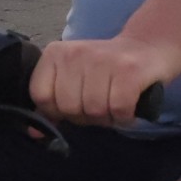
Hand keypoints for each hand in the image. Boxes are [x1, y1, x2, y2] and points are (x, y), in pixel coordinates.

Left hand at [29, 34, 179, 126]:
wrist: (146, 46)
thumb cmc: (105, 69)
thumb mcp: (72, 78)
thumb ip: (52, 103)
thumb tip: (34, 133)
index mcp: (55, 53)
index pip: (41, 95)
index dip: (57, 111)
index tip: (74, 105)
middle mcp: (76, 53)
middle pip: (68, 107)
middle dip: (85, 116)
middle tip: (99, 105)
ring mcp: (103, 60)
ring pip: (94, 110)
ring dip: (107, 117)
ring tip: (114, 105)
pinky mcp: (129, 71)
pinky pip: (118, 109)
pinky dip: (124, 117)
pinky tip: (127, 108)